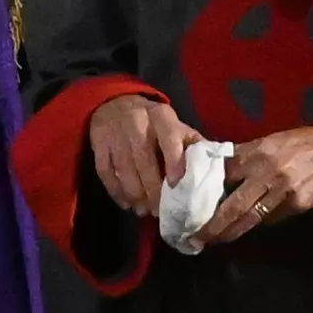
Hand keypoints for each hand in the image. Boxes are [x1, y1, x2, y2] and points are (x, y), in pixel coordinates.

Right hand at [88, 88, 201, 216]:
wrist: (115, 102)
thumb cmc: (153, 122)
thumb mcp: (174, 125)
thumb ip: (192, 144)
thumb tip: (214, 168)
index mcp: (162, 117)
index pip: (169, 139)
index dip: (174, 162)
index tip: (176, 185)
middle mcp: (137, 122)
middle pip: (144, 161)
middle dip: (153, 190)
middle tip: (159, 210)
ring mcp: (115, 133)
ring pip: (124, 170)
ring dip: (135, 195)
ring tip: (144, 210)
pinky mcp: (98, 143)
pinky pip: (105, 172)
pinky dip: (116, 191)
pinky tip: (126, 203)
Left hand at [194, 123, 312, 244]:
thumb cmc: (297, 144)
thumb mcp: (267, 142)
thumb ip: (243, 158)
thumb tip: (216, 174)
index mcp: (255, 154)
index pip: (222, 176)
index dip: (204, 194)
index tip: (190, 207)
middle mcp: (266, 173)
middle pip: (233, 206)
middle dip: (213, 226)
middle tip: (196, 238)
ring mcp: (283, 191)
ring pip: (251, 218)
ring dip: (231, 232)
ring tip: (214, 241)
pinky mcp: (297, 204)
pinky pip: (272, 218)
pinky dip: (259, 223)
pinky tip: (248, 227)